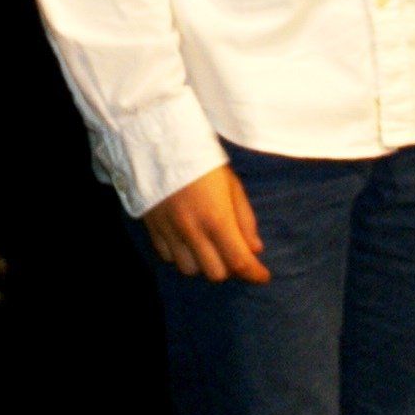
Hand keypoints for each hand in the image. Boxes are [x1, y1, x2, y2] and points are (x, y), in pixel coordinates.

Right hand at [142, 166, 269, 282]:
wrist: (159, 139)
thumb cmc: (202, 158)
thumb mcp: (231, 183)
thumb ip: (244, 218)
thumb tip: (255, 249)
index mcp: (216, 218)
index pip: (239, 261)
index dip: (255, 274)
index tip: (263, 275)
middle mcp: (192, 230)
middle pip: (215, 273)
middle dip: (229, 266)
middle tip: (233, 251)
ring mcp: (169, 231)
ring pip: (190, 269)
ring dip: (203, 263)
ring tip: (208, 245)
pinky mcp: (151, 227)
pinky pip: (167, 257)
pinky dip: (180, 254)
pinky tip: (186, 240)